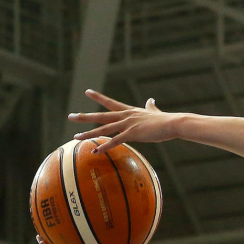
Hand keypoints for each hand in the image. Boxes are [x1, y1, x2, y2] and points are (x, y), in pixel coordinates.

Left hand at [69, 90, 184, 152]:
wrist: (173, 123)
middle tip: (71, 116)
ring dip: (89, 133)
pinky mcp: (132, 134)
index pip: (110, 102)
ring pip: (104, 129)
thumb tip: (151, 99)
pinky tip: (95, 151)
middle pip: (101, 116)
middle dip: (85, 117)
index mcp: (129, 111)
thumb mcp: (154, 111)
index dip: (98, 97)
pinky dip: (104, 146)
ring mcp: (128, 125)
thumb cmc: (165, 120)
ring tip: (76, 137)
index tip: (87, 92)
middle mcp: (125, 116)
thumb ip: (150, 106)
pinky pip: (115, 141)